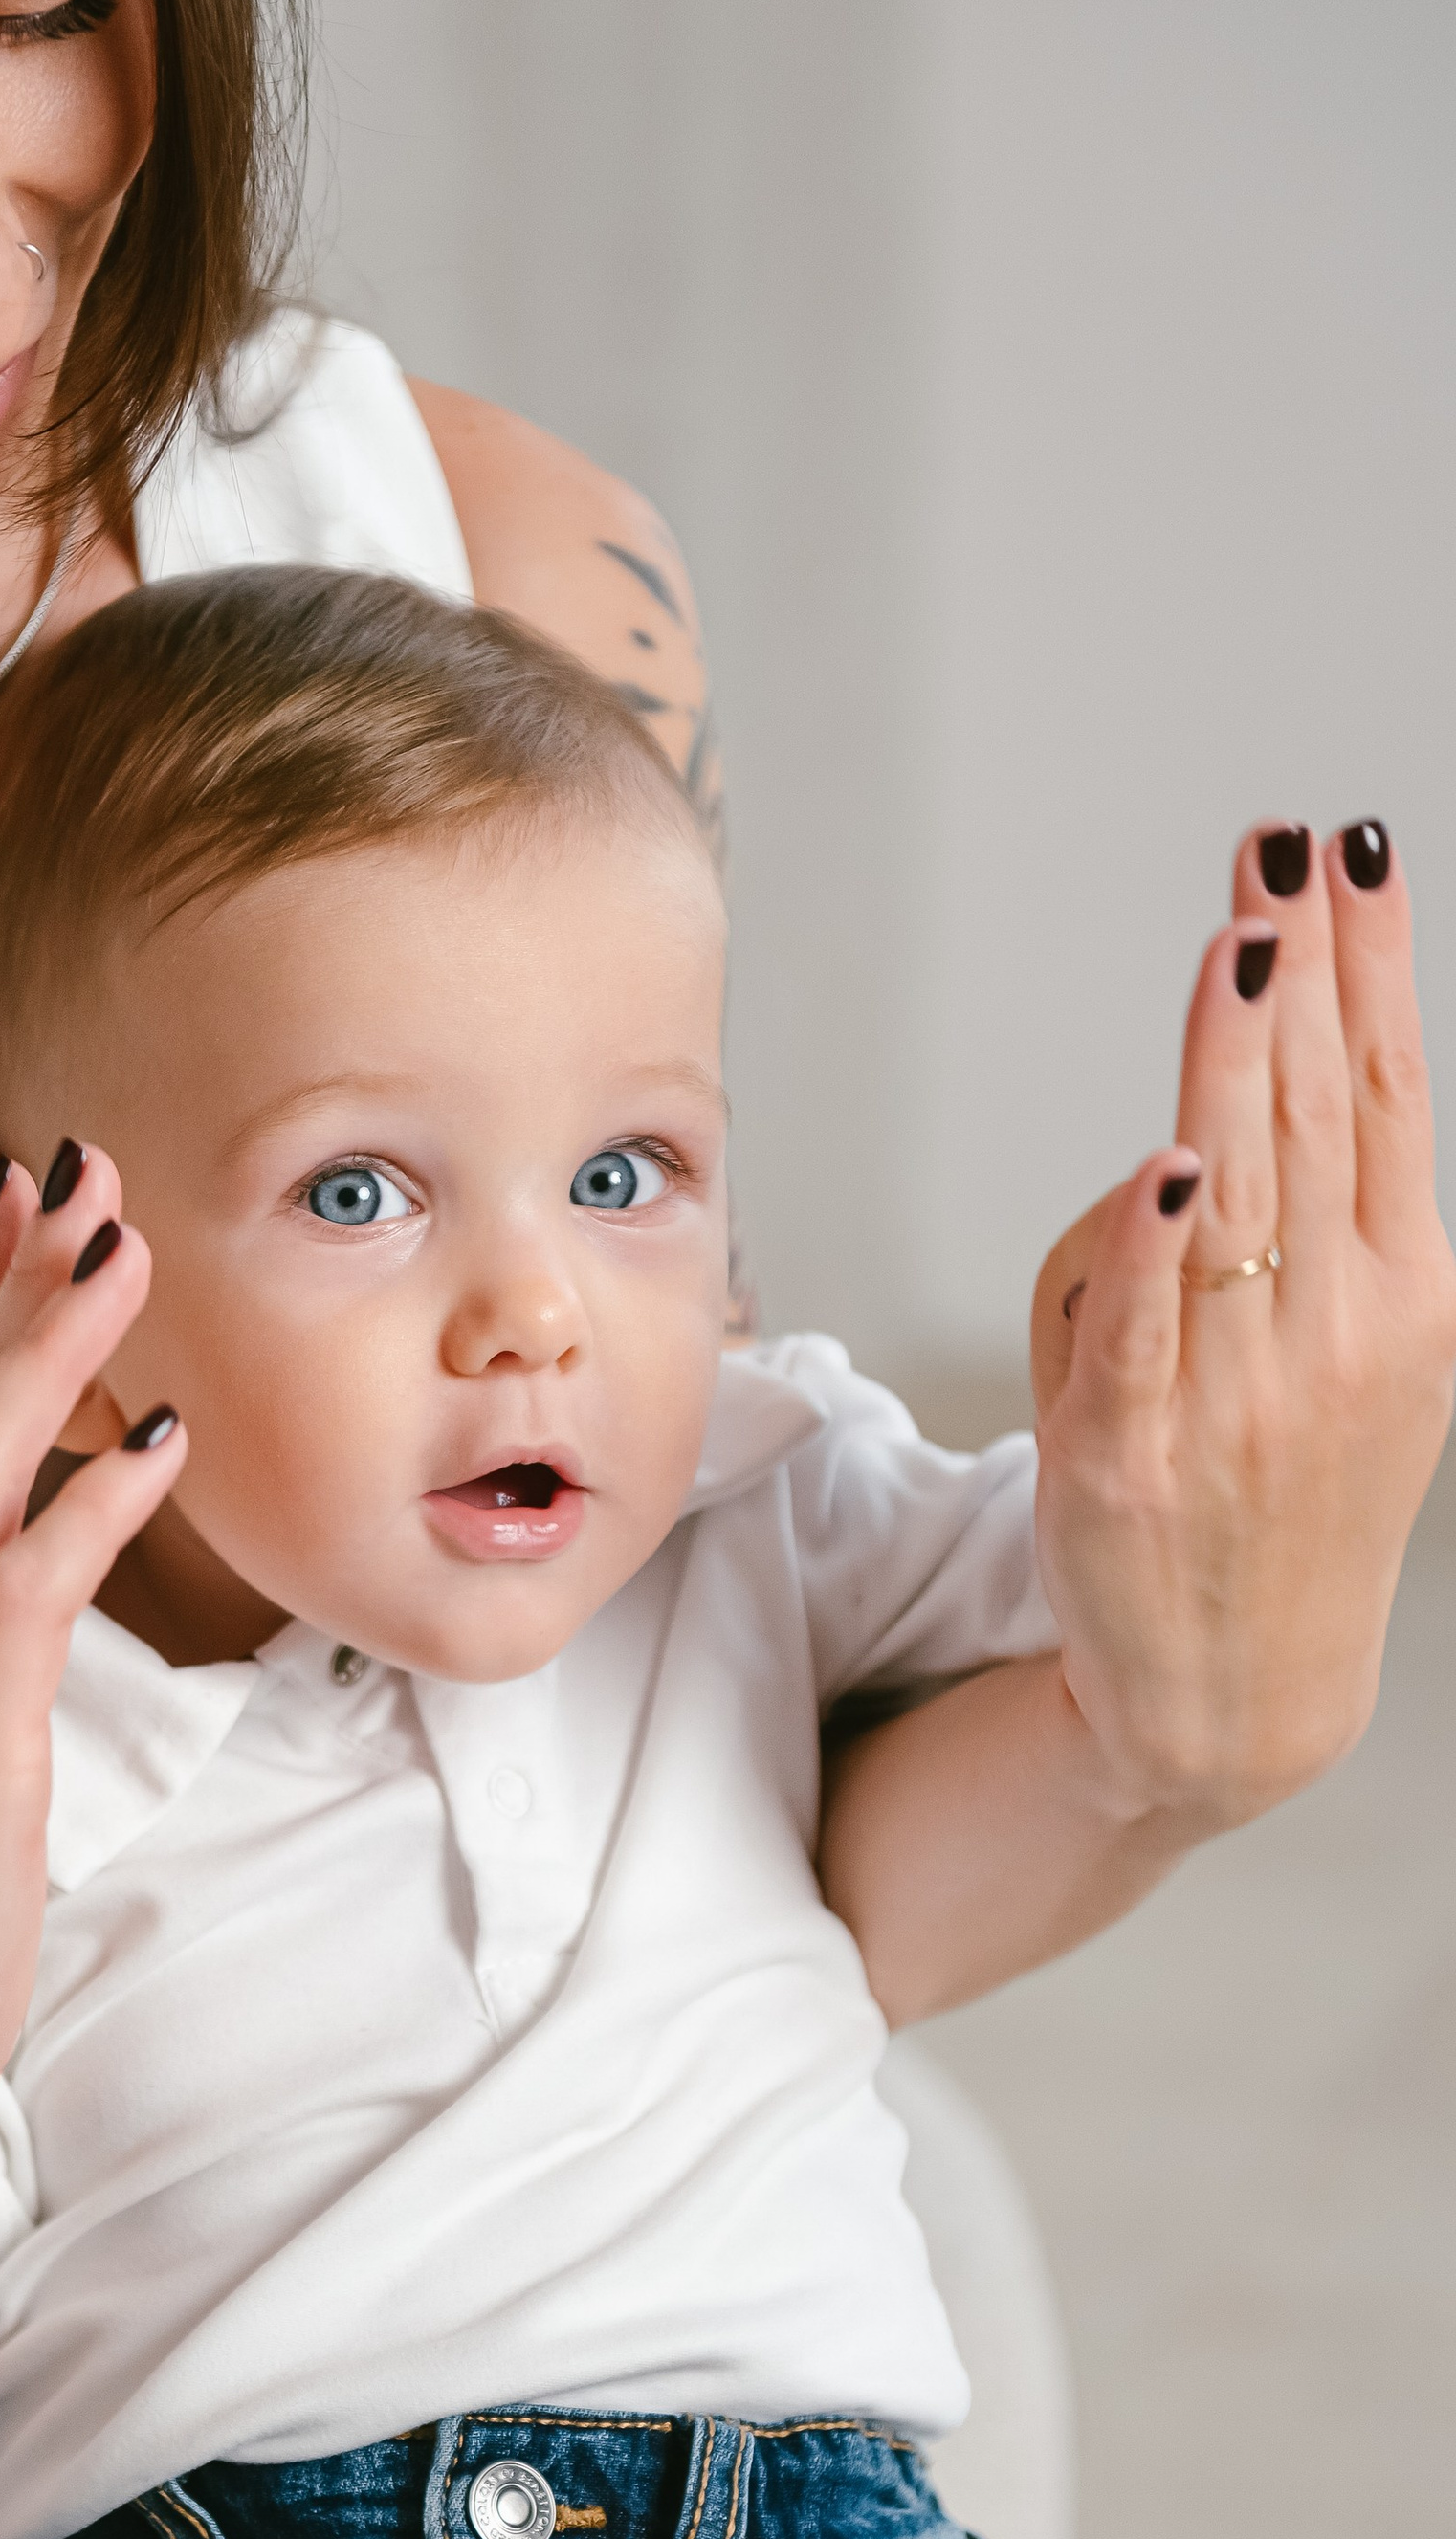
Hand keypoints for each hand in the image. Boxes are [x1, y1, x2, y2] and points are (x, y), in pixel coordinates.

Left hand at [1032, 821, 1455, 1829]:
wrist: (1233, 1693)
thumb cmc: (1268, 1491)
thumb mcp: (1332, 1356)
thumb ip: (1287, 1231)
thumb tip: (1196, 1131)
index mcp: (1406, 1292)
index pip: (1390, 1094)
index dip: (1373, 966)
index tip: (1354, 848)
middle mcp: (1341, 1333)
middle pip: (1317, 1117)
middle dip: (1301, 972)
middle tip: (1282, 844)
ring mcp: (1239, 1395)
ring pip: (1237, 1195)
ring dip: (1235, 1062)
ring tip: (1241, 938)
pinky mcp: (1132, 1458)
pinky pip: (1145, 1330)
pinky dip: (1154, 1247)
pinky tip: (1173, 1161)